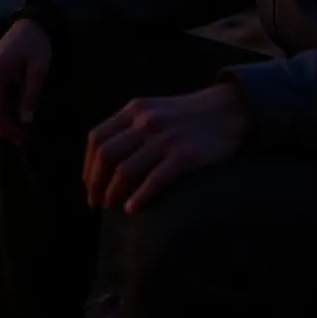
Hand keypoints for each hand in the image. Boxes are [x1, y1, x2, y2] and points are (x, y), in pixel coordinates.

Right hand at [0, 18, 51, 143]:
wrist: (31, 24)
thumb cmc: (37, 45)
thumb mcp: (39, 69)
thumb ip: (31, 95)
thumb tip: (25, 121)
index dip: (6, 127)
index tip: (23, 136)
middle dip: (0, 128)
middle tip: (22, 136)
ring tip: (19, 128)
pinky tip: (14, 114)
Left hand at [82, 82, 250, 214]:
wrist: (228, 110)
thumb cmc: (187, 116)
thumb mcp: (154, 109)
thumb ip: (130, 126)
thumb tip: (103, 160)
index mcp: (135, 109)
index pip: (97, 138)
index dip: (88, 165)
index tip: (89, 183)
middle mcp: (146, 121)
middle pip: (106, 156)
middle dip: (95, 183)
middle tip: (95, 201)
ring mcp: (165, 138)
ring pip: (125, 170)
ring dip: (113, 193)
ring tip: (111, 205)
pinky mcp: (184, 155)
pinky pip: (153, 181)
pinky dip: (138, 198)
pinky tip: (132, 208)